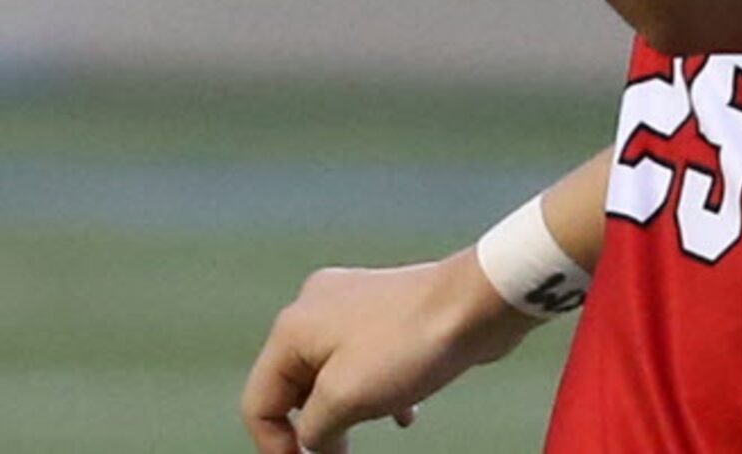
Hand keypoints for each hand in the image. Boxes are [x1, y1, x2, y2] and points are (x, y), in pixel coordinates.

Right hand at [241, 253, 540, 453]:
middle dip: (316, 427)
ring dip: (348, 411)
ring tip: (375, 425)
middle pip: (295, 387)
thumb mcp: (344, 399)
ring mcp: (356, 307)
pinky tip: (406, 413)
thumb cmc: (410, 344)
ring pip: (334, 377)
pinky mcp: (391, 312)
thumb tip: (313, 443)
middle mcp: (318, 309)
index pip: (260, 401)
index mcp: (294, 326)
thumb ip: (314, 430)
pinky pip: (369, 364)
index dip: (275, 446)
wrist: (480, 303)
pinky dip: (378, 392)